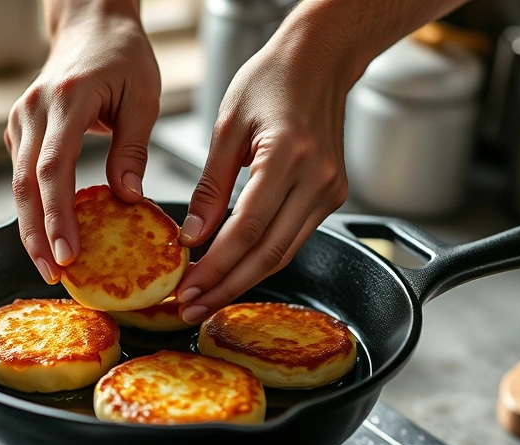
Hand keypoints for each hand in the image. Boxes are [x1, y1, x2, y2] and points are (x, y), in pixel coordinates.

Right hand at [5, 3, 160, 283]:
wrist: (91, 26)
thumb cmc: (123, 56)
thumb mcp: (143, 97)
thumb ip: (133, 148)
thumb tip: (128, 197)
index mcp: (67, 100)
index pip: (53, 169)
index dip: (57, 216)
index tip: (67, 254)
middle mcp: (34, 111)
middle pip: (25, 185)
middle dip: (36, 235)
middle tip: (52, 274)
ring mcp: (21, 119)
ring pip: (18, 185)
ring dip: (32, 228)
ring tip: (51, 266)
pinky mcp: (20, 130)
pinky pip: (23, 176)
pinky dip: (34, 208)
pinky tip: (50, 235)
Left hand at [174, 18, 360, 321]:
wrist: (320, 61)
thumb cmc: (271, 81)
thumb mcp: (227, 128)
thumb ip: (210, 186)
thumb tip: (192, 238)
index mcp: (287, 156)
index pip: (247, 229)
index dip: (215, 266)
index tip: (186, 287)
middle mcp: (317, 179)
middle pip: (268, 253)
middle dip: (227, 286)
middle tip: (192, 308)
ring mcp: (330, 191)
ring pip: (284, 252)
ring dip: (244, 279)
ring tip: (207, 297)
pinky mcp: (333, 196)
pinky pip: (293, 237)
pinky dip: (262, 258)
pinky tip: (234, 270)